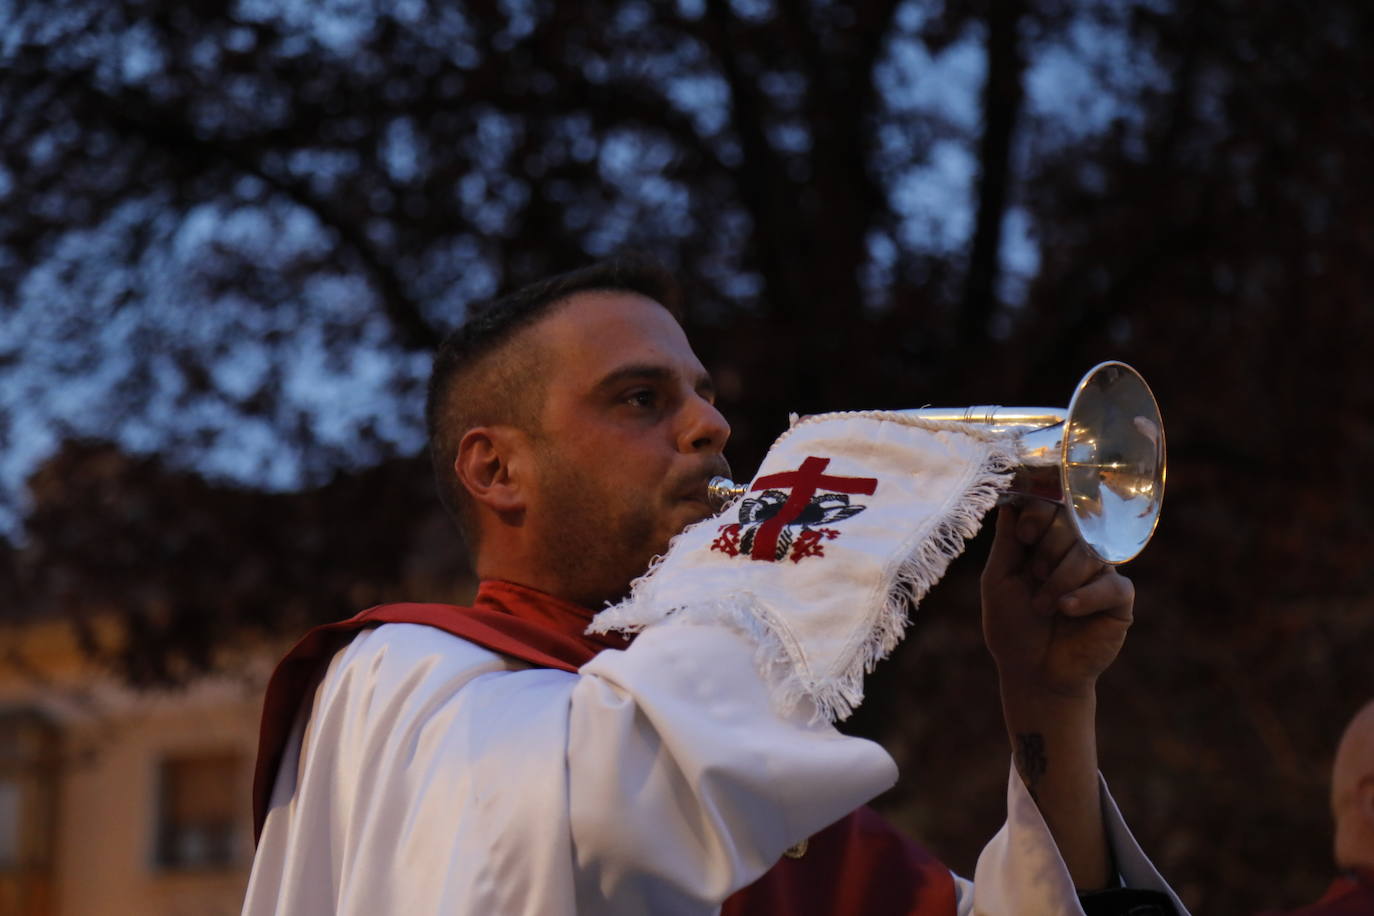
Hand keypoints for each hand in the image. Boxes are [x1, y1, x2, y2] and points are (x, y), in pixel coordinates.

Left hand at [981, 501, 1133, 698]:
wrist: (1034, 674)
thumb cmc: (1013, 627)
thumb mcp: (999, 581)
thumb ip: (1007, 541)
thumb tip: (1010, 498)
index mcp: (1044, 542)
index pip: (1052, 505)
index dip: (1041, 512)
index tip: (1026, 535)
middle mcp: (1074, 552)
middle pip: (1074, 522)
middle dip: (1050, 547)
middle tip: (1035, 574)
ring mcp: (1099, 573)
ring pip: (1090, 552)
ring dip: (1061, 580)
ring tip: (1044, 607)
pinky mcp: (1119, 599)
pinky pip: (1112, 583)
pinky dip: (1086, 596)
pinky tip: (1067, 610)